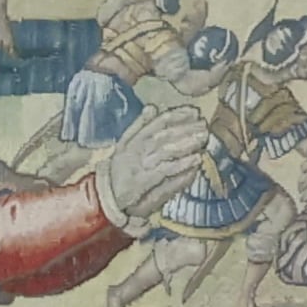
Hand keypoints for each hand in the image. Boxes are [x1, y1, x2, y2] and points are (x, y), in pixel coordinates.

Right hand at [102, 105, 208, 229]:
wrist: (102, 200)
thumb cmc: (117, 174)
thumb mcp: (124, 147)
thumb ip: (138, 127)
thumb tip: (152, 107)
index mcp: (132, 140)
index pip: (157, 123)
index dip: (177, 115)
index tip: (195, 112)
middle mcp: (134, 150)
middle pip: (164, 135)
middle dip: (186, 129)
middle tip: (204, 126)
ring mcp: (138, 166)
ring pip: (165, 150)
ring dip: (186, 143)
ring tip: (203, 139)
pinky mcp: (141, 182)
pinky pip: (164, 171)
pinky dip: (181, 165)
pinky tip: (196, 159)